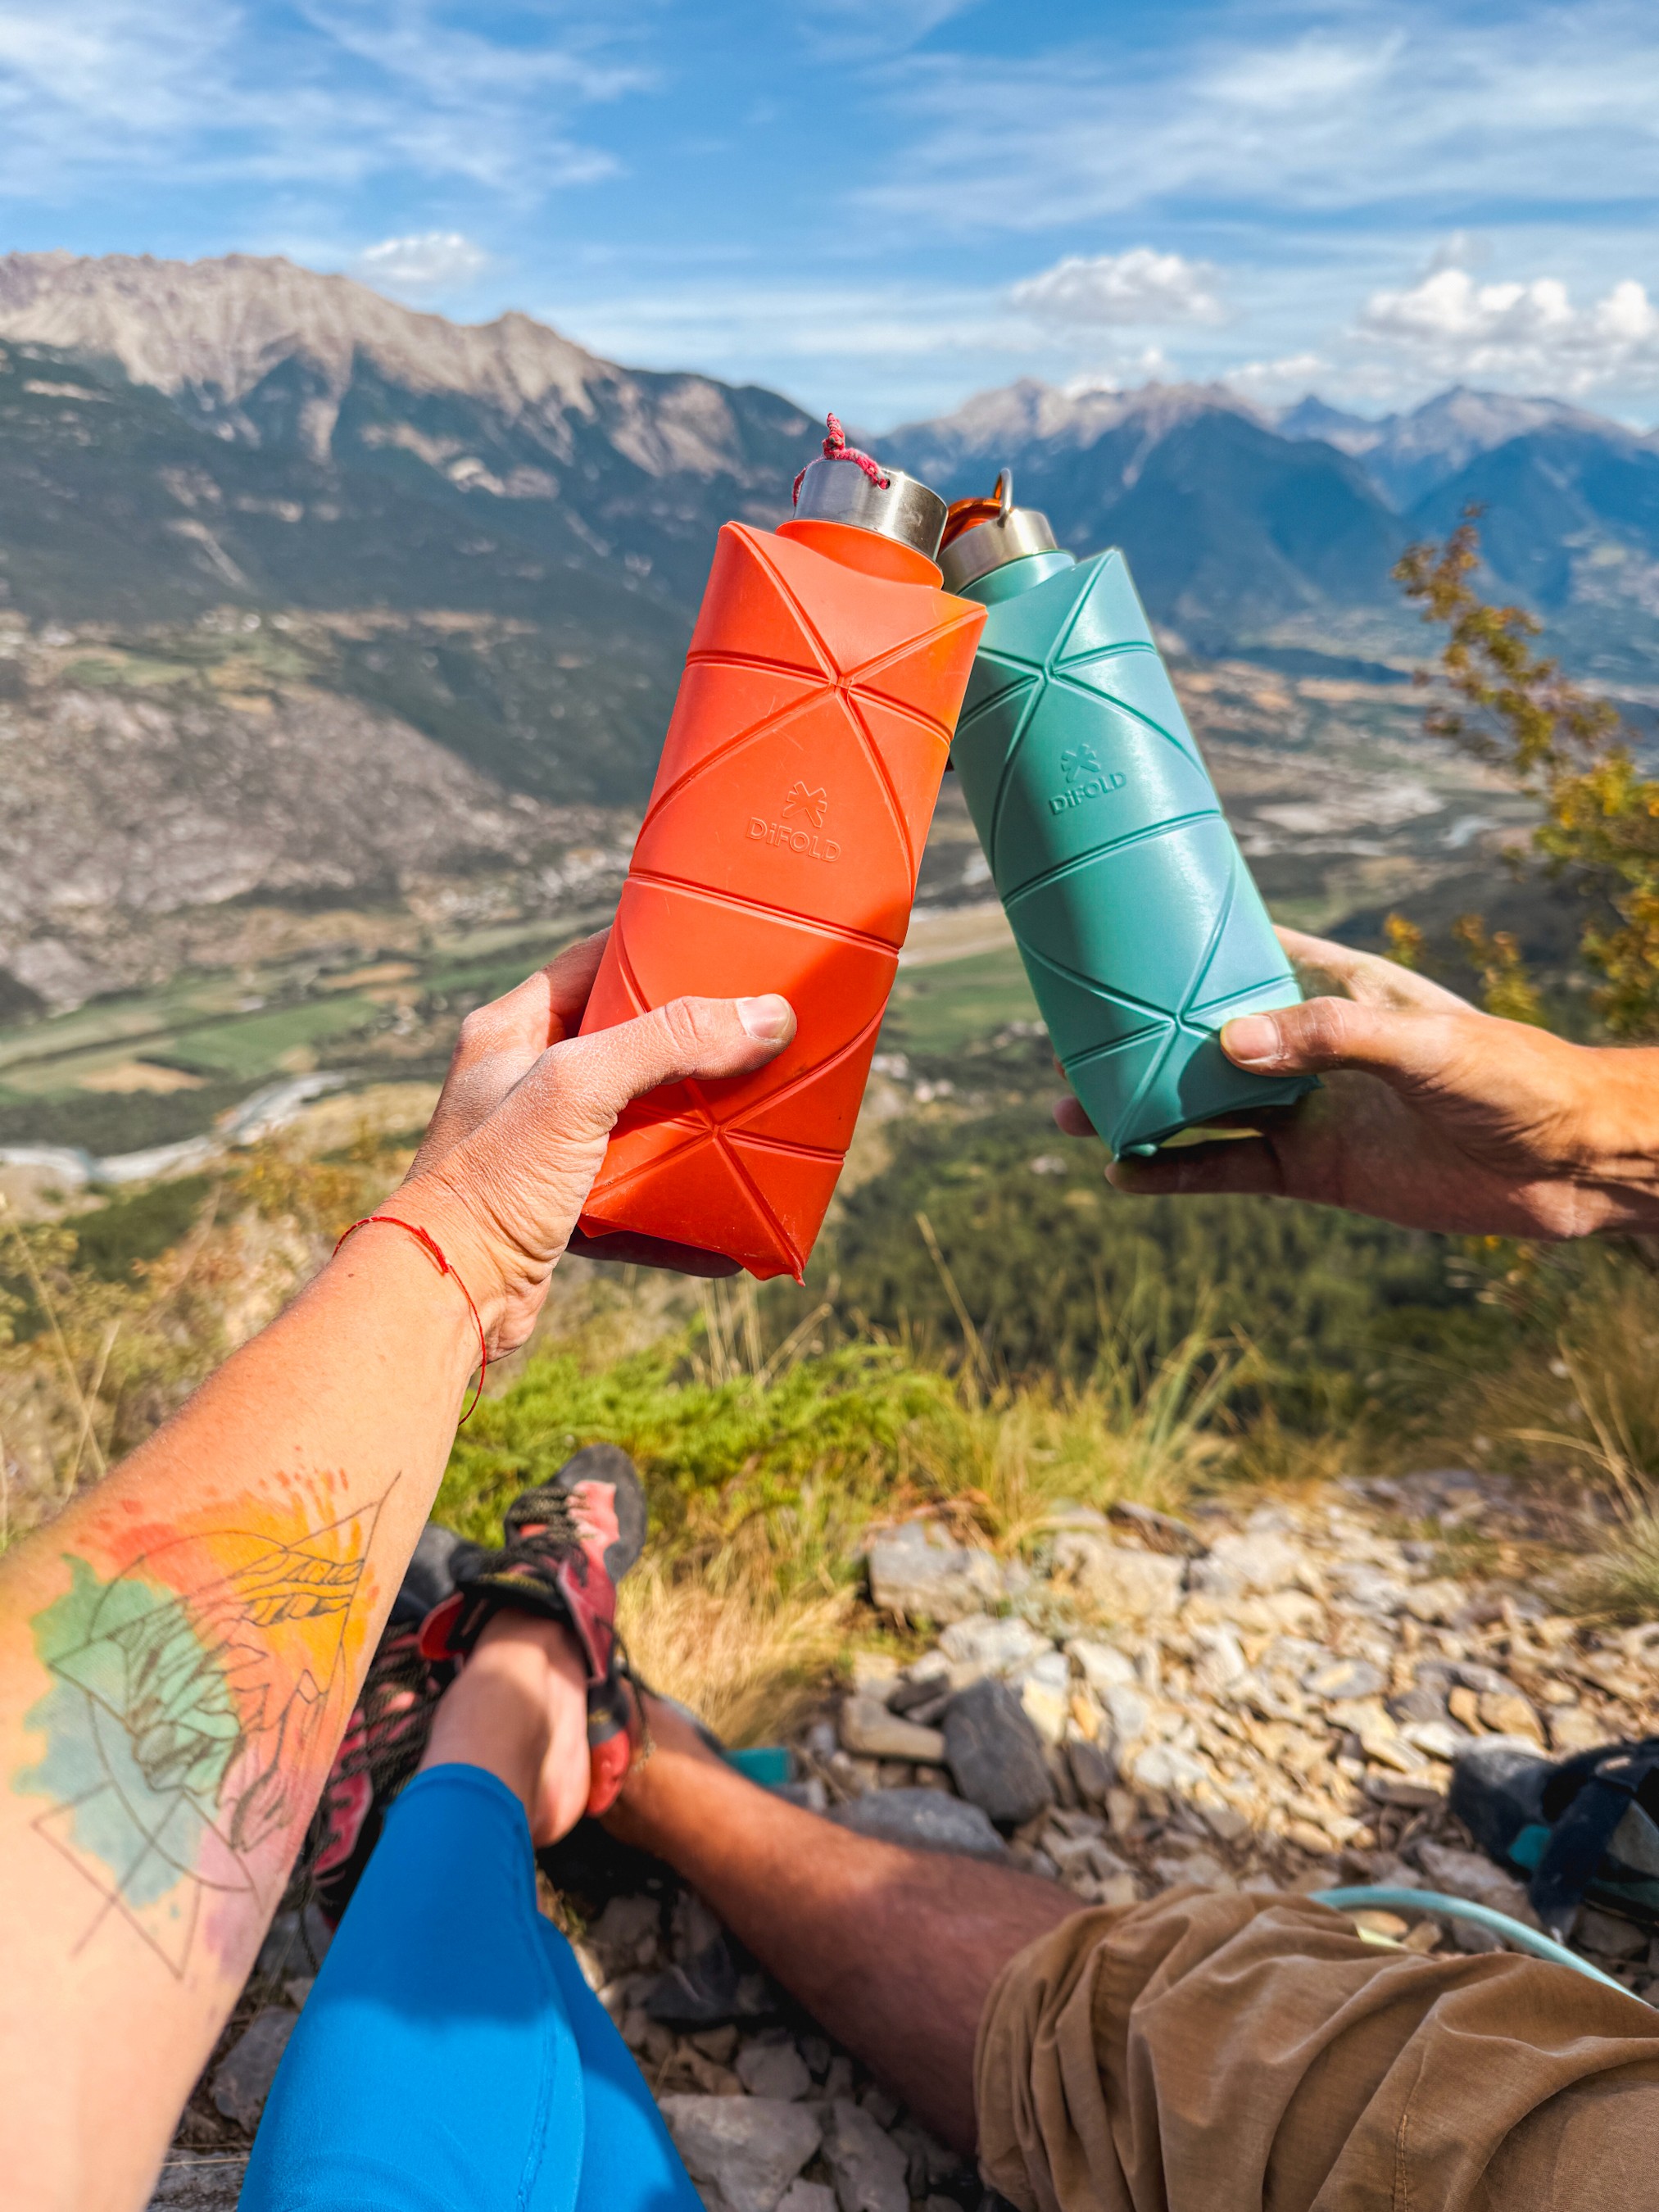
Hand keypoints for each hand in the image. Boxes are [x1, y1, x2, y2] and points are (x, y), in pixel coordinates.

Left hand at [391, 929, 794, 1347]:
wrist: (446, 1294)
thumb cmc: (492, 1178)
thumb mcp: (579, 1087)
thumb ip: (668, 1042)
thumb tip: (768, 1016)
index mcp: (512, 1031)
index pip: (593, 962)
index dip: (655, 949)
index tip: (720, 948)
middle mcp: (524, 1083)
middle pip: (625, 1040)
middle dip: (689, 1040)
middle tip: (755, 1031)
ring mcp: (542, 1147)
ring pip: (635, 1118)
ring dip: (692, 1120)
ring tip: (756, 1109)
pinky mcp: (561, 1208)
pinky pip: (636, 1194)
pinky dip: (679, 1200)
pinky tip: (728, 1214)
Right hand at [1055, 927, 1658, 1238]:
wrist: (1573, 1164)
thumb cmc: (1515, 1075)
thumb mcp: (1422, 1043)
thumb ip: (1328, 1039)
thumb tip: (1227, 1047)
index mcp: (1338, 988)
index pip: (1245, 955)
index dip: (1179, 948)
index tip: (1109, 938)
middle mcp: (1313, 1047)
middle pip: (1203, 1037)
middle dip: (1137, 1041)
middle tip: (1068, 1047)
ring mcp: (1311, 1110)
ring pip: (1204, 1107)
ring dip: (1142, 1109)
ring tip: (1071, 1115)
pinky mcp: (1317, 1172)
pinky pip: (1231, 1171)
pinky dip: (1177, 1173)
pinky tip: (1126, 1174)